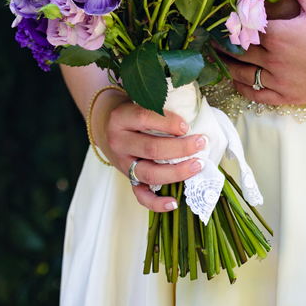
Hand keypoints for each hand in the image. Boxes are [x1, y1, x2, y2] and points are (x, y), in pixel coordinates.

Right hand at [97, 93, 204, 214]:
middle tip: (200, 143)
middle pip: (151, 149)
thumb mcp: (137, 102)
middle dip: (180, 148)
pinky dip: (157, 203)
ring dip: (177, 172)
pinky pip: (141, 196)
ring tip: (197, 165)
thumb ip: (159, 107)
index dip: (168, 122)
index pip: (144, 118)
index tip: (187, 125)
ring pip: (150, 173)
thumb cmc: (130, 113)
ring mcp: (123, 164)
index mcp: (120, 118)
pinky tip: (174, 202)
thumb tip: (194, 115)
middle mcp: (119, 142)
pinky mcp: (127, 179)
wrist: (105, 127)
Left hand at [222, 0, 305, 106]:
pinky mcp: (286, 96)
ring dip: (226, 65)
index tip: (214, 18)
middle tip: (206, 36)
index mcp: (279, 35)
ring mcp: (280, 80)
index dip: (227, 23)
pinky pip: (256, 94)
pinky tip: (235, 79)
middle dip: (221, 43)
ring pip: (241, 74)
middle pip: (236, 51)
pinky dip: (242, 87)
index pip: (242, 28)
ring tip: (216, 55)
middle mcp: (275, 59)